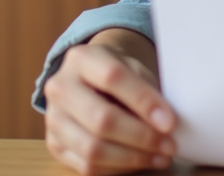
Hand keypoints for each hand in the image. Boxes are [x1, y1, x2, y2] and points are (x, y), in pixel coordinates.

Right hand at [43, 30, 176, 174]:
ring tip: (160, 156)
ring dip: (132, 157)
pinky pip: (87, 166)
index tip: (170, 121)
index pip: (113, 77)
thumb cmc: (118, 76)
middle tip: (169, 144)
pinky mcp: (54, 144)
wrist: (89, 81)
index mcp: (82, 58)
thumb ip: (147, 92)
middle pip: (101, 119)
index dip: (143, 101)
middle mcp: (60, 87)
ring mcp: (53, 118)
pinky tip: (141, 161)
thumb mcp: (134, 69)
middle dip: (141, 136)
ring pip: (92, 149)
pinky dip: (119, 168)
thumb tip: (166, 124)